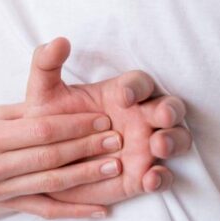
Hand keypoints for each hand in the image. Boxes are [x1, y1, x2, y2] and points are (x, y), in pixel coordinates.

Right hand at [0, 102, 126, 218]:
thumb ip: (22, 112)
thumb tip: (60, 102)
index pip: (40, 130)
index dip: (74, 125)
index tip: (99, 118)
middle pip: (49, 157)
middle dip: (86, 147)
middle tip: (115, 138)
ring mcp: (0, 191)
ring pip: (50, 184)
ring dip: (86, 176)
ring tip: (114, 165)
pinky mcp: (5, 207)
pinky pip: (45, 211)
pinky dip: (74, 211)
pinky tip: (99, 210)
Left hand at [25, 38, 192, 204]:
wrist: (43, 162)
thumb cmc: (49, 121)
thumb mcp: (42, 93)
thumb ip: (47, 63)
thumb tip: (59, 40)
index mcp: (121, 94)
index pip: (140, 83)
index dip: (137, 88)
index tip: (124, 97)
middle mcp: (140, 117)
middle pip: (170, 107)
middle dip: (170, 110)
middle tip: (162, 117)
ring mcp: (145, 146)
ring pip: (177, 138)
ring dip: (173, 140)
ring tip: (158, 146)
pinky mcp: (142, 175)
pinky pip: (165, 177)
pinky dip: (163, 178)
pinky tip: (150, 179)